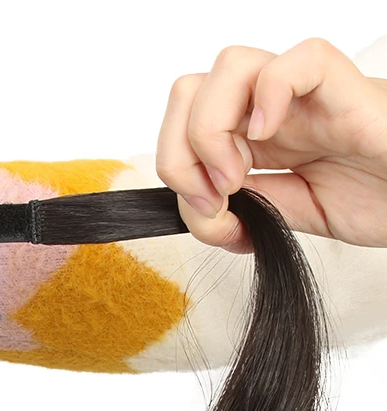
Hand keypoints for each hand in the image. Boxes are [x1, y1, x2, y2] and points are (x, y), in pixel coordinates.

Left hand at [155, 37, 386, 254]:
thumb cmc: (374, 198)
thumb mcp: (286, 219)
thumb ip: (241, 215)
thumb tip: (203, 215)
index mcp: (252, 135)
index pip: (181, 123)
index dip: (175, 166)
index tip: (207, 209)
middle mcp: (271, 106)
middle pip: (189, 90)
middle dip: (181, 150)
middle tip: (217, 194)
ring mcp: (306, 93)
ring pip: (228, 65)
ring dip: (213, 128)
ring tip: (240, 174)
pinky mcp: (345, 87)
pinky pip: (299, 59)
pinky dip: (269, 94)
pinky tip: (268, 135)